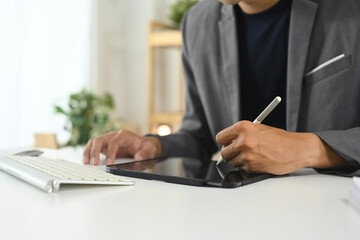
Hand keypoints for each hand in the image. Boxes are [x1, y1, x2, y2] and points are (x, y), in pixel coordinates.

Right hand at [83, 130, 161, 164]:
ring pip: (95, 142)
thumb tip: (138, 157)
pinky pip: (94, 147)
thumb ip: (145, 153)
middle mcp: (115, 135)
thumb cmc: (146, 147)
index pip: (115, 141)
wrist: (145, 146)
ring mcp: (109, 140)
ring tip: (86, 162)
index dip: (111, 152)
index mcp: (125, 135)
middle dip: (95, 151)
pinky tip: (87, 161)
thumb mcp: (150, 150)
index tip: (109, 162)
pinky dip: (89, 153)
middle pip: (101, 139)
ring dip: (89, 151)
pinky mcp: (105, 146)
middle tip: (94, 163)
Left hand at [216, 121, 347, 174]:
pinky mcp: (252, 166)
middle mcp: (243, 140)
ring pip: (232, 162)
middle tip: (237, 152)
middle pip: (224, 152)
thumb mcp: (258, 129)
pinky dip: (248, 166)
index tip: (227, 144)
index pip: (221, 137)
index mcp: (243, 127)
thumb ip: (241, 134)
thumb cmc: (279, 139)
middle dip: (230, 154)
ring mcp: (247, 154)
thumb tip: (228, 143)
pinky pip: (242, 168)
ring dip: (239, 161)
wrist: (296, 149)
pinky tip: (258, 160)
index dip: (224, 142)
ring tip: (252, 155)